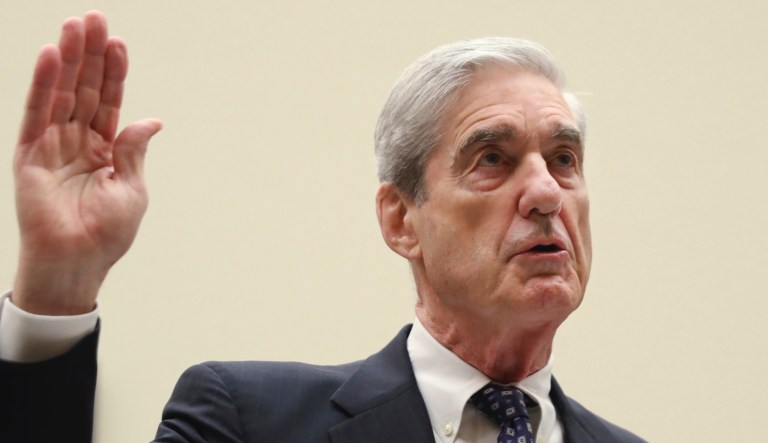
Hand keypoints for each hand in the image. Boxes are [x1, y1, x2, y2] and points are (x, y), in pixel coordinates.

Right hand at [12, 11, 160, 314]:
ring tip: (76, 26)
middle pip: (84, 89)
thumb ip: (133, 150)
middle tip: (95, 18)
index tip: (119, 43)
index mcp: (104, 150)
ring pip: (61, 93)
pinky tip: (52, 56)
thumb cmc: (107, 233)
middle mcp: (77, 142)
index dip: (113, 73)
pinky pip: (37, 113)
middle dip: (91, 55)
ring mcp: (52, 146)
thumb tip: (151, 119)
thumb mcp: (131, 189)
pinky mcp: (29, 155)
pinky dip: (44, 85)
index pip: (108, 102)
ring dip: (69, 59)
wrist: (78, 262)